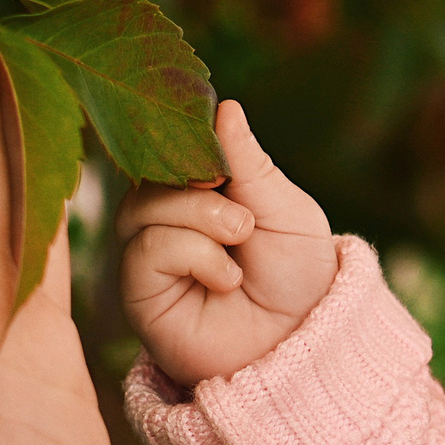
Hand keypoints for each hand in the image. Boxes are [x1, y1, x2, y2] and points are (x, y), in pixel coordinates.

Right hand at [118, 100, 338, 387]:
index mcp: (199, 191)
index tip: (221, 160)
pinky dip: (194, 254)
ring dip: (199, 216)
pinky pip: (147, 249)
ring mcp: (149, 255)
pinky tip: (226, 278)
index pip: (168, 147)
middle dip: (197, 185)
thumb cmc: (299, 276)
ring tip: (240, 240)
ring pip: (140, 208)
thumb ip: (250, 161)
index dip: (186, 143)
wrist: (304, 339)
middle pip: (147, 174)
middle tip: (243, 214)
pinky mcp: (140, 293)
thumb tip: (223, 106)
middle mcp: (166, 219)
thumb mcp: (285, 207)